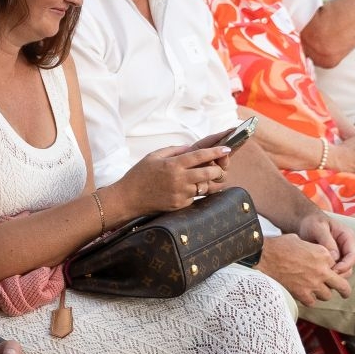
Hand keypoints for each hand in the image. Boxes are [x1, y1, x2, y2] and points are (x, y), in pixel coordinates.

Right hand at [112, 144, 226, 218]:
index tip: (227, 148)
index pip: (200, 155)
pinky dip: (194, 192)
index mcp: (173, 164)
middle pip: (210, 172)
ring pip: (205, 186)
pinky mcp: (179, 205)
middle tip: (217, 167)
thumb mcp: (154, 156)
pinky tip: (186, 189)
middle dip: (218, 169)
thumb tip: (190, 148)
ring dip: (207, 182)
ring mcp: (181, 194)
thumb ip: (174, 150)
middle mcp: (179, 179)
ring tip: (203, 178)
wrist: (128, 198)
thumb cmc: (139, 175)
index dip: (216, 151)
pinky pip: (194, 197)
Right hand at [257, 233, 351, 304]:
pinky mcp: (302, 293)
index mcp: (323, 254)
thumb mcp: (299, 240)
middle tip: (345, 293)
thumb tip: (308, 252)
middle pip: (342, 285)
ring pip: (328, 296)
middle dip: (345, 290)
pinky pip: (312, 302)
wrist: (263, 256)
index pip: (336, 265)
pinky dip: (309, 300)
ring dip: (323, 293)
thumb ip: (310, 248)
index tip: (326, 270)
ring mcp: (313, 283)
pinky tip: (304, 296)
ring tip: (316, 292)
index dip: (331, 268)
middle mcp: (322, 270)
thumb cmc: (278, 245)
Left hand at [299, 212, 354, 273]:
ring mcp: (340, 255)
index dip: (345, 266)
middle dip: (340, 274)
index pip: (353, 256)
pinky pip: (333, 272)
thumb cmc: (312, 222)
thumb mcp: (318, 227)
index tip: (333, 271)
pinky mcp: (332, 261)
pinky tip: (316, 277)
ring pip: (342, 272)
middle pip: (349, 267)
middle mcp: (347, 248)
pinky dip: (326, 275)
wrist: (304, 222)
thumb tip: (334, 257)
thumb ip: (327, 241)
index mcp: (348, 238)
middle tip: (325, 278)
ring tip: (319, 278)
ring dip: (333, 277)